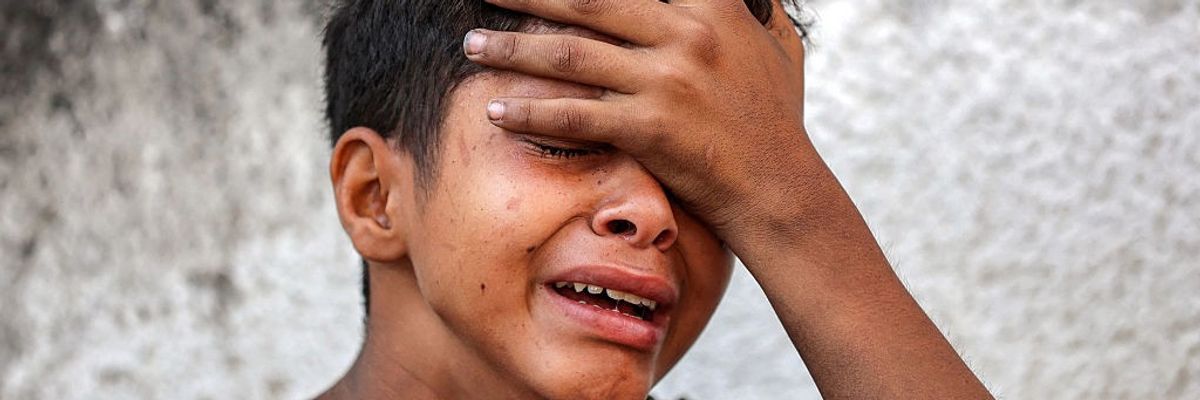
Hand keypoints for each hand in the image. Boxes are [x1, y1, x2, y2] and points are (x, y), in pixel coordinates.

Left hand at [465, 0, 819, 244]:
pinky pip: (575, 116)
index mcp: (712, 5)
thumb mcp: (777, 44)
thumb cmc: (775, 116)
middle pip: (586, 2)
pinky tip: (496, 110)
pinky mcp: (650, 128)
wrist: (777, 187)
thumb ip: (754, 5)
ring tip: (472, 45)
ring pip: (570, 55)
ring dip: (512, 49)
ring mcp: (667, 80)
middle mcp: (686, 34)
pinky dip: (530, 112)